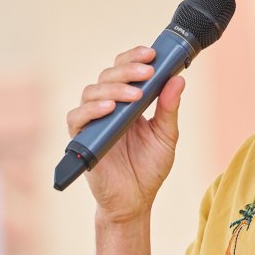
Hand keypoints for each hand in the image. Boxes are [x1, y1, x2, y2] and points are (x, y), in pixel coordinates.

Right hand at [66, 46, 185, 222]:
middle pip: (108, 75)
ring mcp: (93, 121)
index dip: (134, 57)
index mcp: (128, 101)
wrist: (135, 201)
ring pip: (92, 91)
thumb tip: (178, 79)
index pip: (125, 70)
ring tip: (135, 95)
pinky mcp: (81, 139)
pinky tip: (110, 109)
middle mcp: (107, 106)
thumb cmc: (149, 168)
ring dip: (114, 88)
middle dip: (128, 69)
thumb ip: (169, 108)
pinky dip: (91, 110)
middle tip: (147, 71)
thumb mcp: (166, 135)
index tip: (152, 53)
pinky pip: (77, 118)